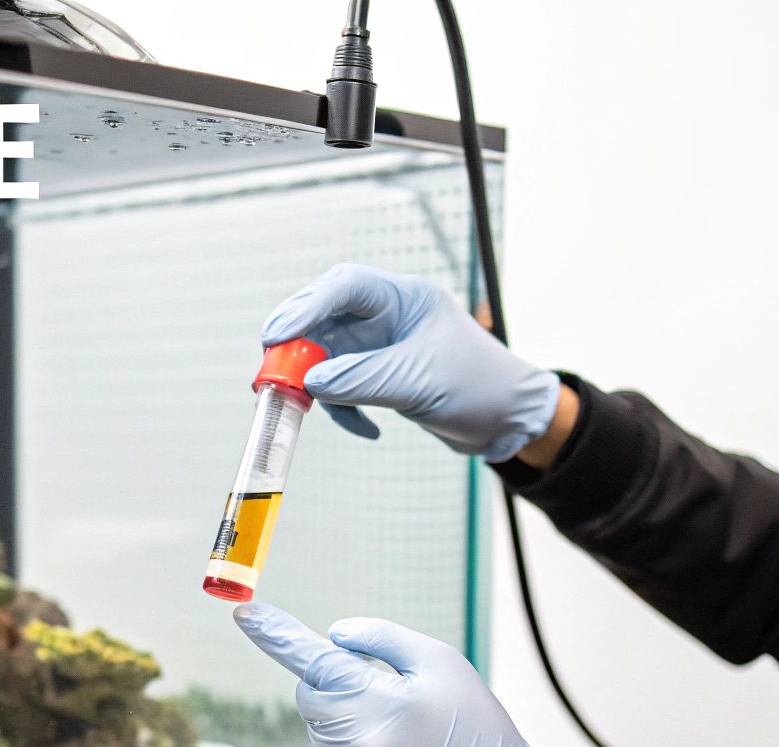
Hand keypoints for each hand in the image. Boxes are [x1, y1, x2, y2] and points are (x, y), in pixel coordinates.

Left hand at [233, 601, 572, 746]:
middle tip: (392, 700)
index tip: (243, 613)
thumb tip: (336, 636)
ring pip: (319, 731)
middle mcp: (349, 745)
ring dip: (346, 725)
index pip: (312, 659)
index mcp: (374, 703)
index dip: (275, 633)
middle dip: (340, 688)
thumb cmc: (479, 738)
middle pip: (312, 696)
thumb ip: (386, 641)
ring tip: (403, 742)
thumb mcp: (446, 669)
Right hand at [260, 263, 561, 462]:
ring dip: (315, 381)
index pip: (345, 286)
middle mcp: (387, 315)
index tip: (276, 335)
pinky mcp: (379, 374)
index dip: (306, 306)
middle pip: (325, 316)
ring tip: (307, 407)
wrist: (507, 420)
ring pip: (327, 353)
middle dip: (297, 343)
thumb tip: (311, 382)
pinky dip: (344, 407)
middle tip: (271, 372)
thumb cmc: (479, 386)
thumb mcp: (419, 381)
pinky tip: (367, 428)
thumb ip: (363, 378)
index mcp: (404, 297)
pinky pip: (342, 384)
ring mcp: (381, 345)